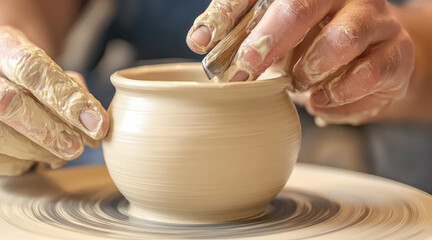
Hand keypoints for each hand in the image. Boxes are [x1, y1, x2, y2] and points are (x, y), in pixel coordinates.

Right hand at [0, 26, 108, 176]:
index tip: (96, 123)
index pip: (30, 68)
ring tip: (60, 155)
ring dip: (33, 150)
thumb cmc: (30, 76)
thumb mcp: (53, 70)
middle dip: (49, 129)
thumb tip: (96, 126)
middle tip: (78, 147)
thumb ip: (74, 93)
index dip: (66, 99)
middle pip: (5, 102)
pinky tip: (34, 159)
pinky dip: (15, 164)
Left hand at [187, 0, 413, 124]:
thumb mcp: (275, 34)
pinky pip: (367, 76)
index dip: (228, 15)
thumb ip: (239, 31)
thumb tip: (198, 40)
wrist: (372, 62)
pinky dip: (336, 96)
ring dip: (309, 70)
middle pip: (302, 5)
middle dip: (266, 42)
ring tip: (298, 82)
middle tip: (246, 71)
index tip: (201, 43)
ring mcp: (375, 21)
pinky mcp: (395, 55)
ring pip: (341, 38)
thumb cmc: (313, 44)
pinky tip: (321, 100)